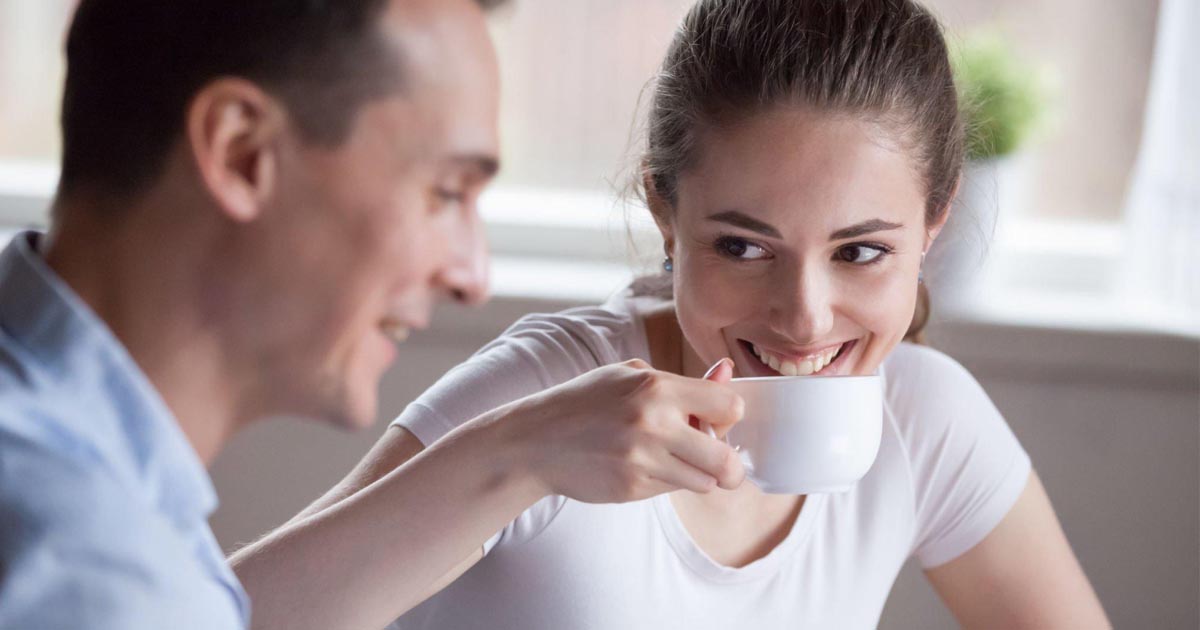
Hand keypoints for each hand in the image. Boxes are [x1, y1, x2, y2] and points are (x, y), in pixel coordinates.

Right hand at [499, 358, 745, 503]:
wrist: (536, 439)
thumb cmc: (587, 402)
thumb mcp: (631, 377)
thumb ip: (684, 382)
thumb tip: (728, 373)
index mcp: (657, 387)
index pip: (730, 406)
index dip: (728, 416)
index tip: (716, 420)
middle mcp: (653, 425)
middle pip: (726, 461)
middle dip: (730, 465)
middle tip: (720, 462)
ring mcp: (642, 461)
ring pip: (704, 483)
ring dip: (699, 476)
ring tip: (676, 461)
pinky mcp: (631, 488)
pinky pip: (672, 491)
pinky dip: (667, 482)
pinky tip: (644, 467)